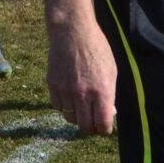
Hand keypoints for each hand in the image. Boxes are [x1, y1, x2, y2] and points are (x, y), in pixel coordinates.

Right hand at [46, 15, 116, 134]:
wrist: (72, 32)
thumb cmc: (96, 49)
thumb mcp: (111, 71)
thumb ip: (109, 93)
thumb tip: (108, 112)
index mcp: (102, 91)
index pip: (103, 123)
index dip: (104, 130)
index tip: (104, 129)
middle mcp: (83, 94)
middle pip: (85, 125)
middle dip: (91, 128)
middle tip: (92, 125)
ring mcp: (66, 90)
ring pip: (70, 118)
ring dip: (77, 118)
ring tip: (81, 111)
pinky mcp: (52, 85)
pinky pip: (58, 106)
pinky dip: (64, 107)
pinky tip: (69, 99)